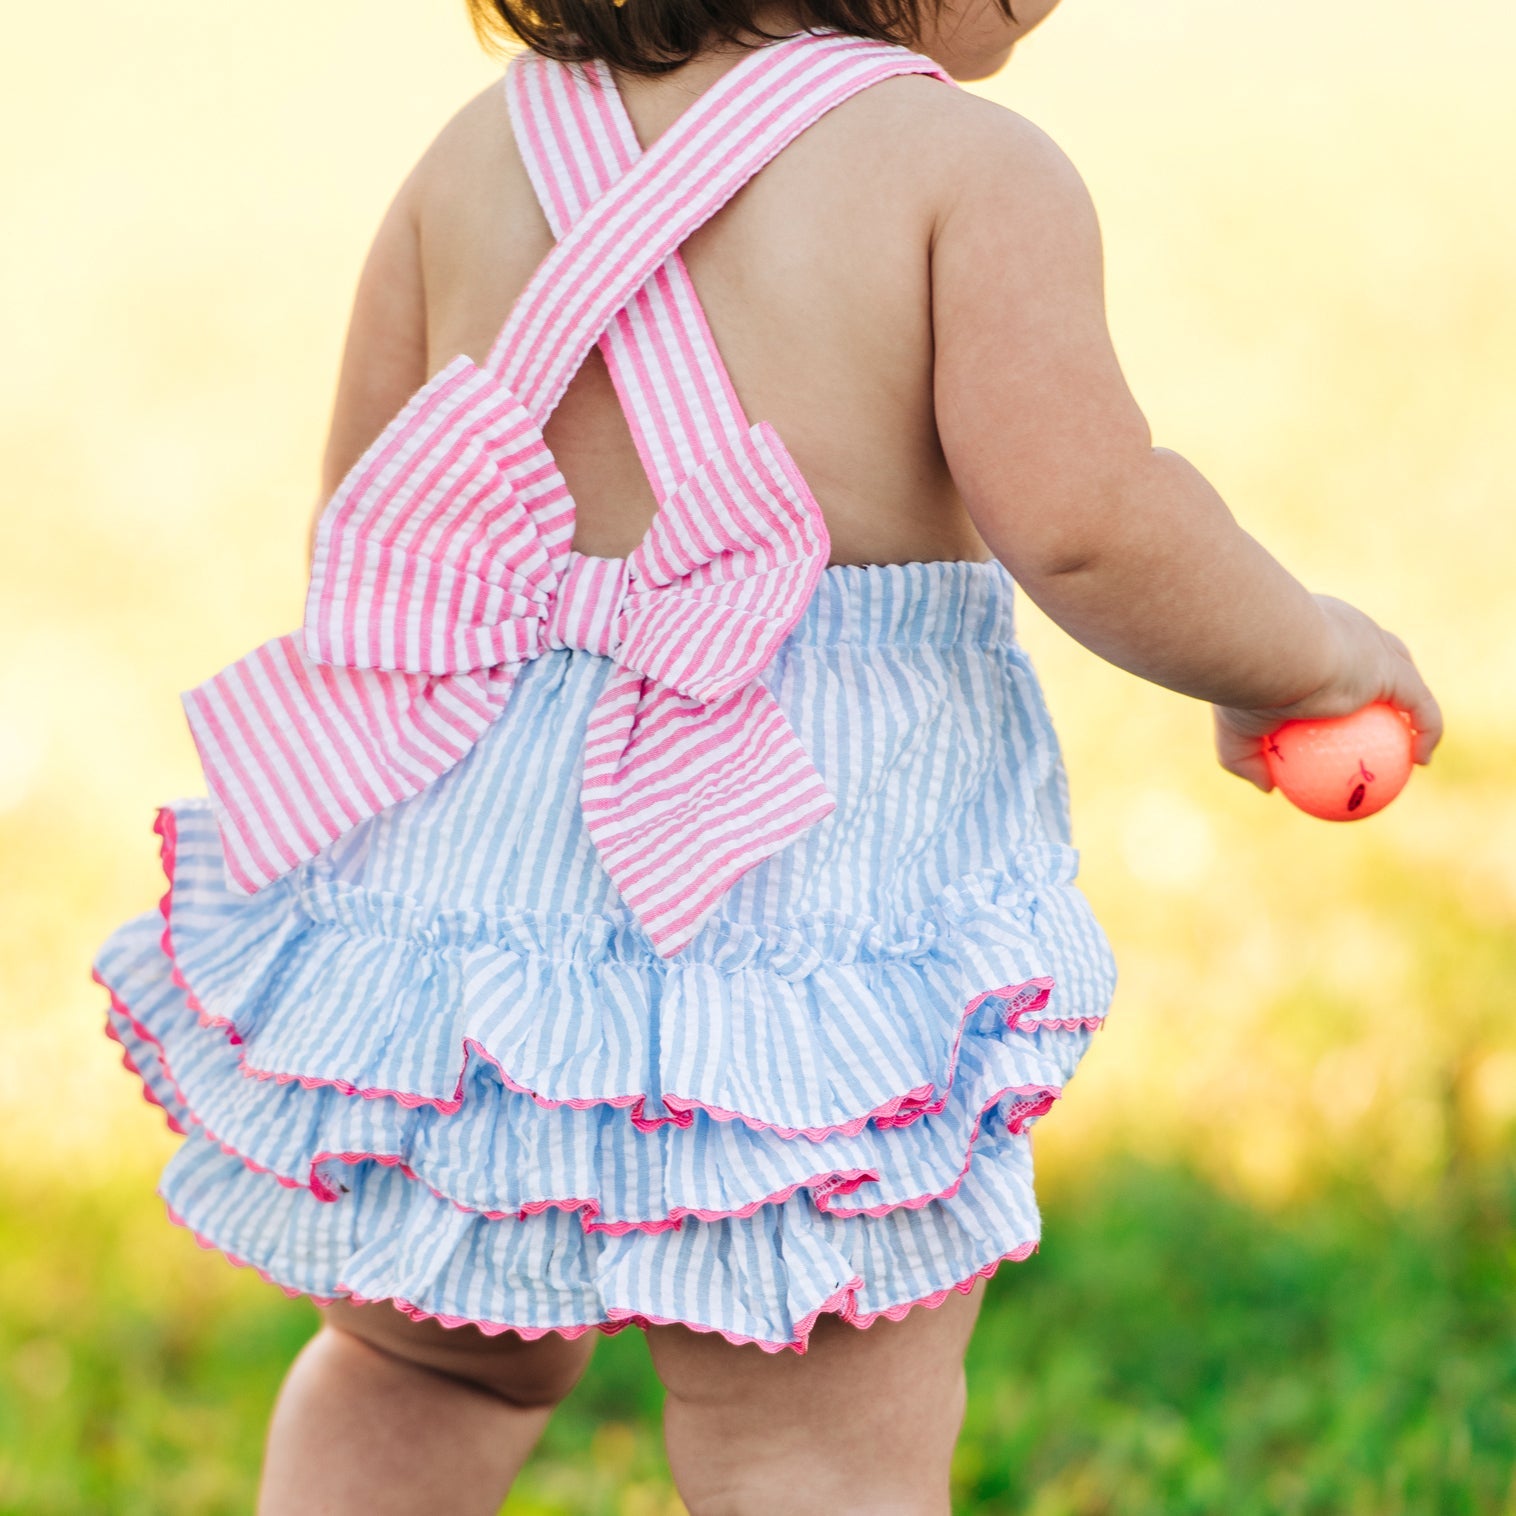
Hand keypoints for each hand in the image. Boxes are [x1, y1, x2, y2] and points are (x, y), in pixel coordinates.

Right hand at [1213, 595, 1442, 790]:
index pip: (1335, 655)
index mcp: (1311, 632)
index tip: (1342, 719)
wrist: (1266, 650)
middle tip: (1382, 728)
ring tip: (1412, 744)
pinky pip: (1420, 705)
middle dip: (1387, 686)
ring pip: (1406, 676)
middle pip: (1378, 658)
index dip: (1344, 681)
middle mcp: (1348, 630)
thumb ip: (1247, 758)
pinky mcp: (1391, 665)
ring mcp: (1373, 645)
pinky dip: (1426, 730)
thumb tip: (1268, 787)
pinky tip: (1422, 760)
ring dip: (1412, 706)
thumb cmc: (1247, 682)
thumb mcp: (1234, 728)